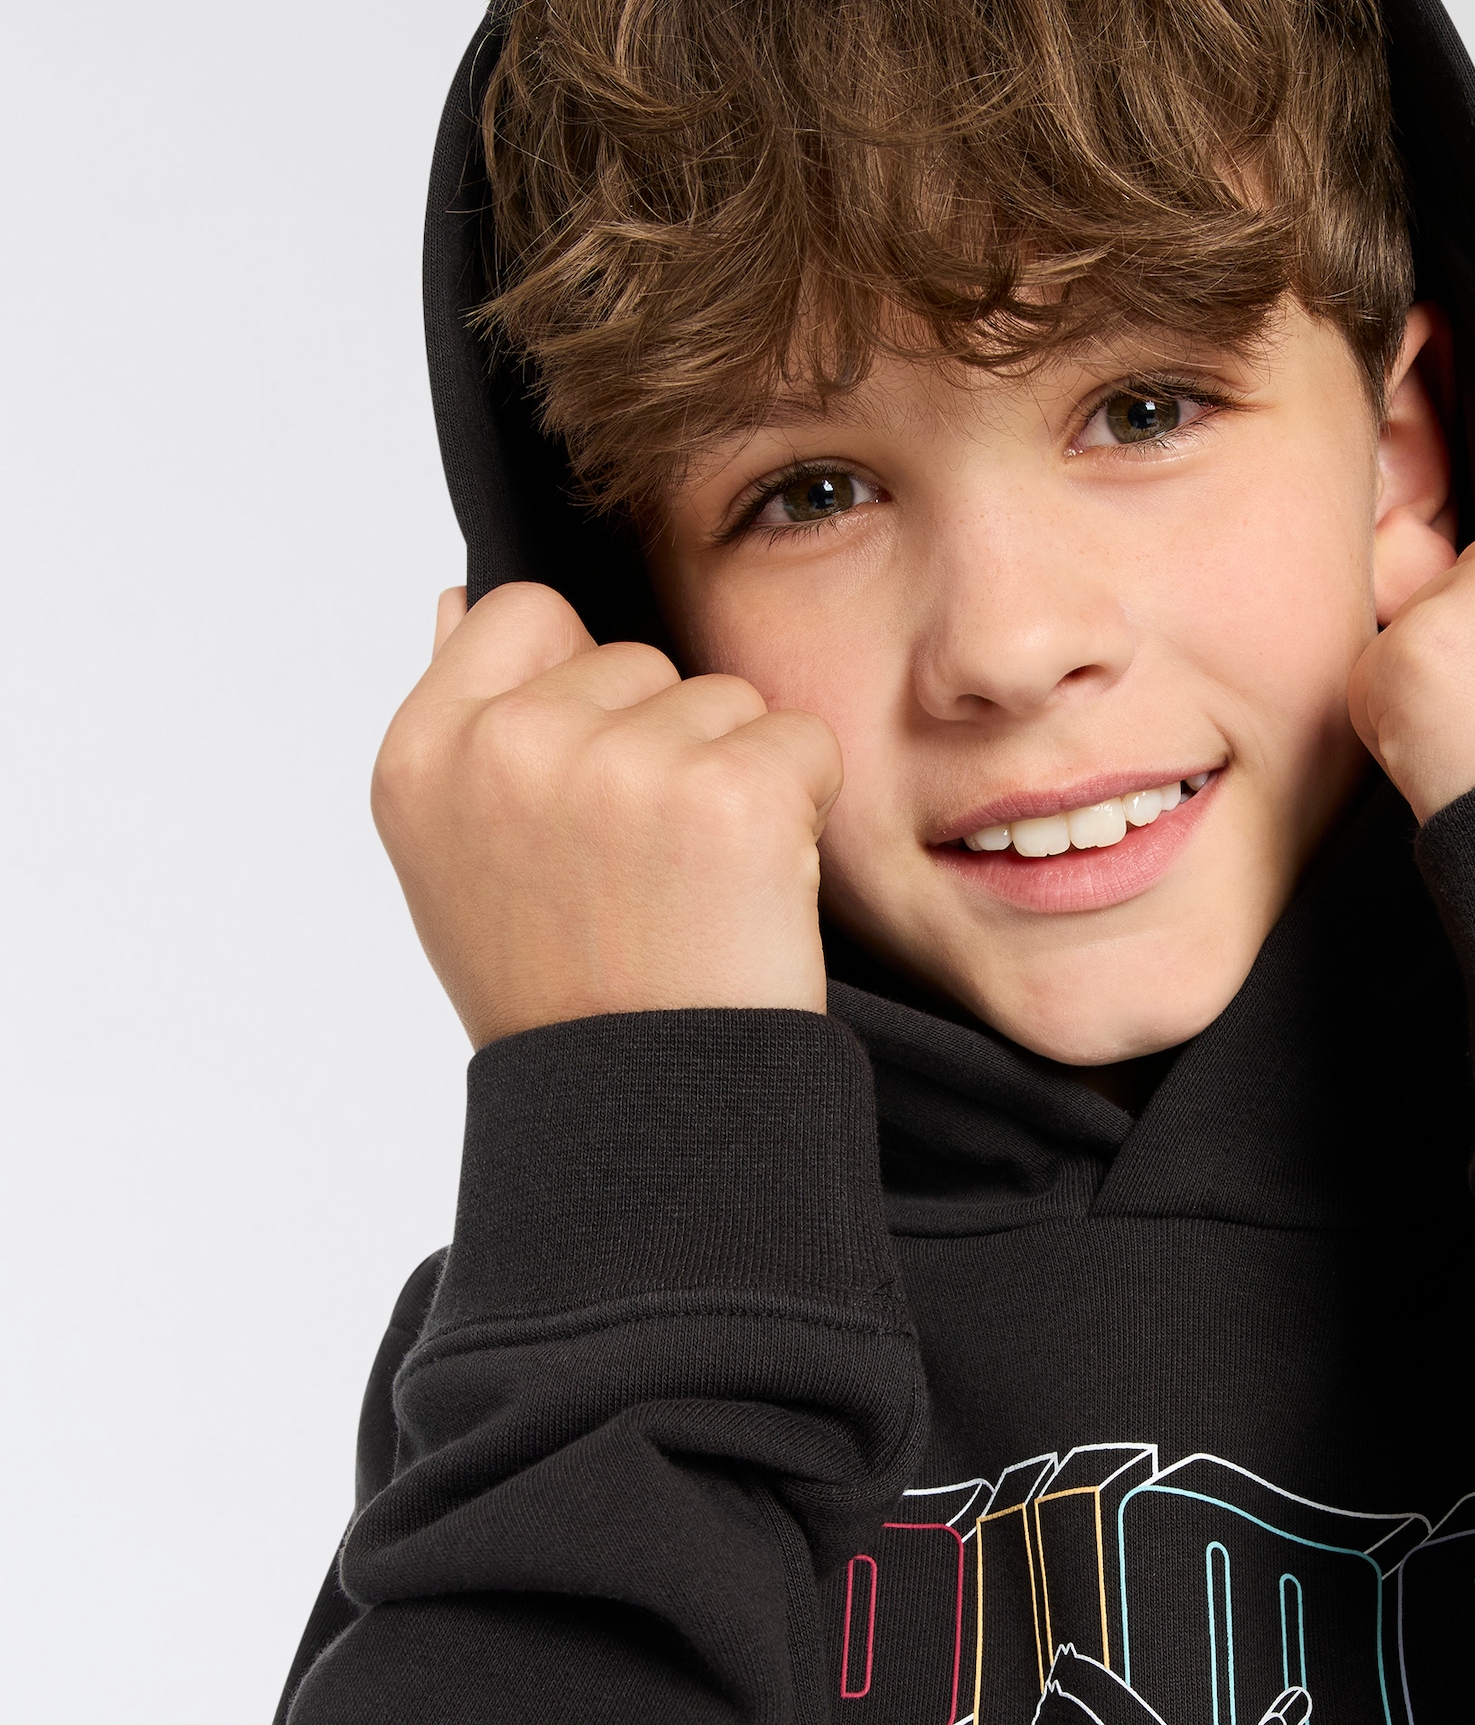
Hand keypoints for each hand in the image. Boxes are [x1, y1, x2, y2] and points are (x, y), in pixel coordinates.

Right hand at [372, 582, 837, 1046]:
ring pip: (722, 697)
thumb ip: (463, 727)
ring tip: (693, 895)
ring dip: (732, 780)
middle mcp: (506, 748)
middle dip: (661, 746)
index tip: (589, 796)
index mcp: (422, 757)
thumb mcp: (458, 862)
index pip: (523, 614)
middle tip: (645, 878)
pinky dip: (801, 811)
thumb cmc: (562, 1003)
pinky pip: (801, 742)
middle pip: (636, 660)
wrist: (644, 1124)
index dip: (579, 691)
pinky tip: (752, 895)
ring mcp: (616, 766)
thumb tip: (457, 600)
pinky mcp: (727, 794)